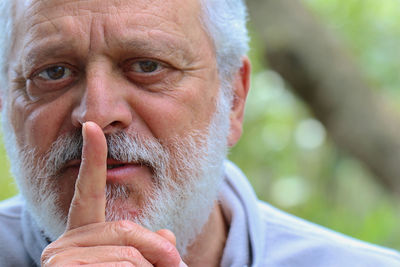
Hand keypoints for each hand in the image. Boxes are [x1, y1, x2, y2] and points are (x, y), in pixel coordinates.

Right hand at [41, 122, 185, 265]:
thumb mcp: (139, 263)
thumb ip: (149, 245)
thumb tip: (167, 236)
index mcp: (82, 234)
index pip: (88, 191)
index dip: (92, 158)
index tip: (92, 127)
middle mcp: (63, 242)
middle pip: (125, 230)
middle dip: (156, 250)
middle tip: (172, 262)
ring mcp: (60, 258)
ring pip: (128, 256)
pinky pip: (120, 266)